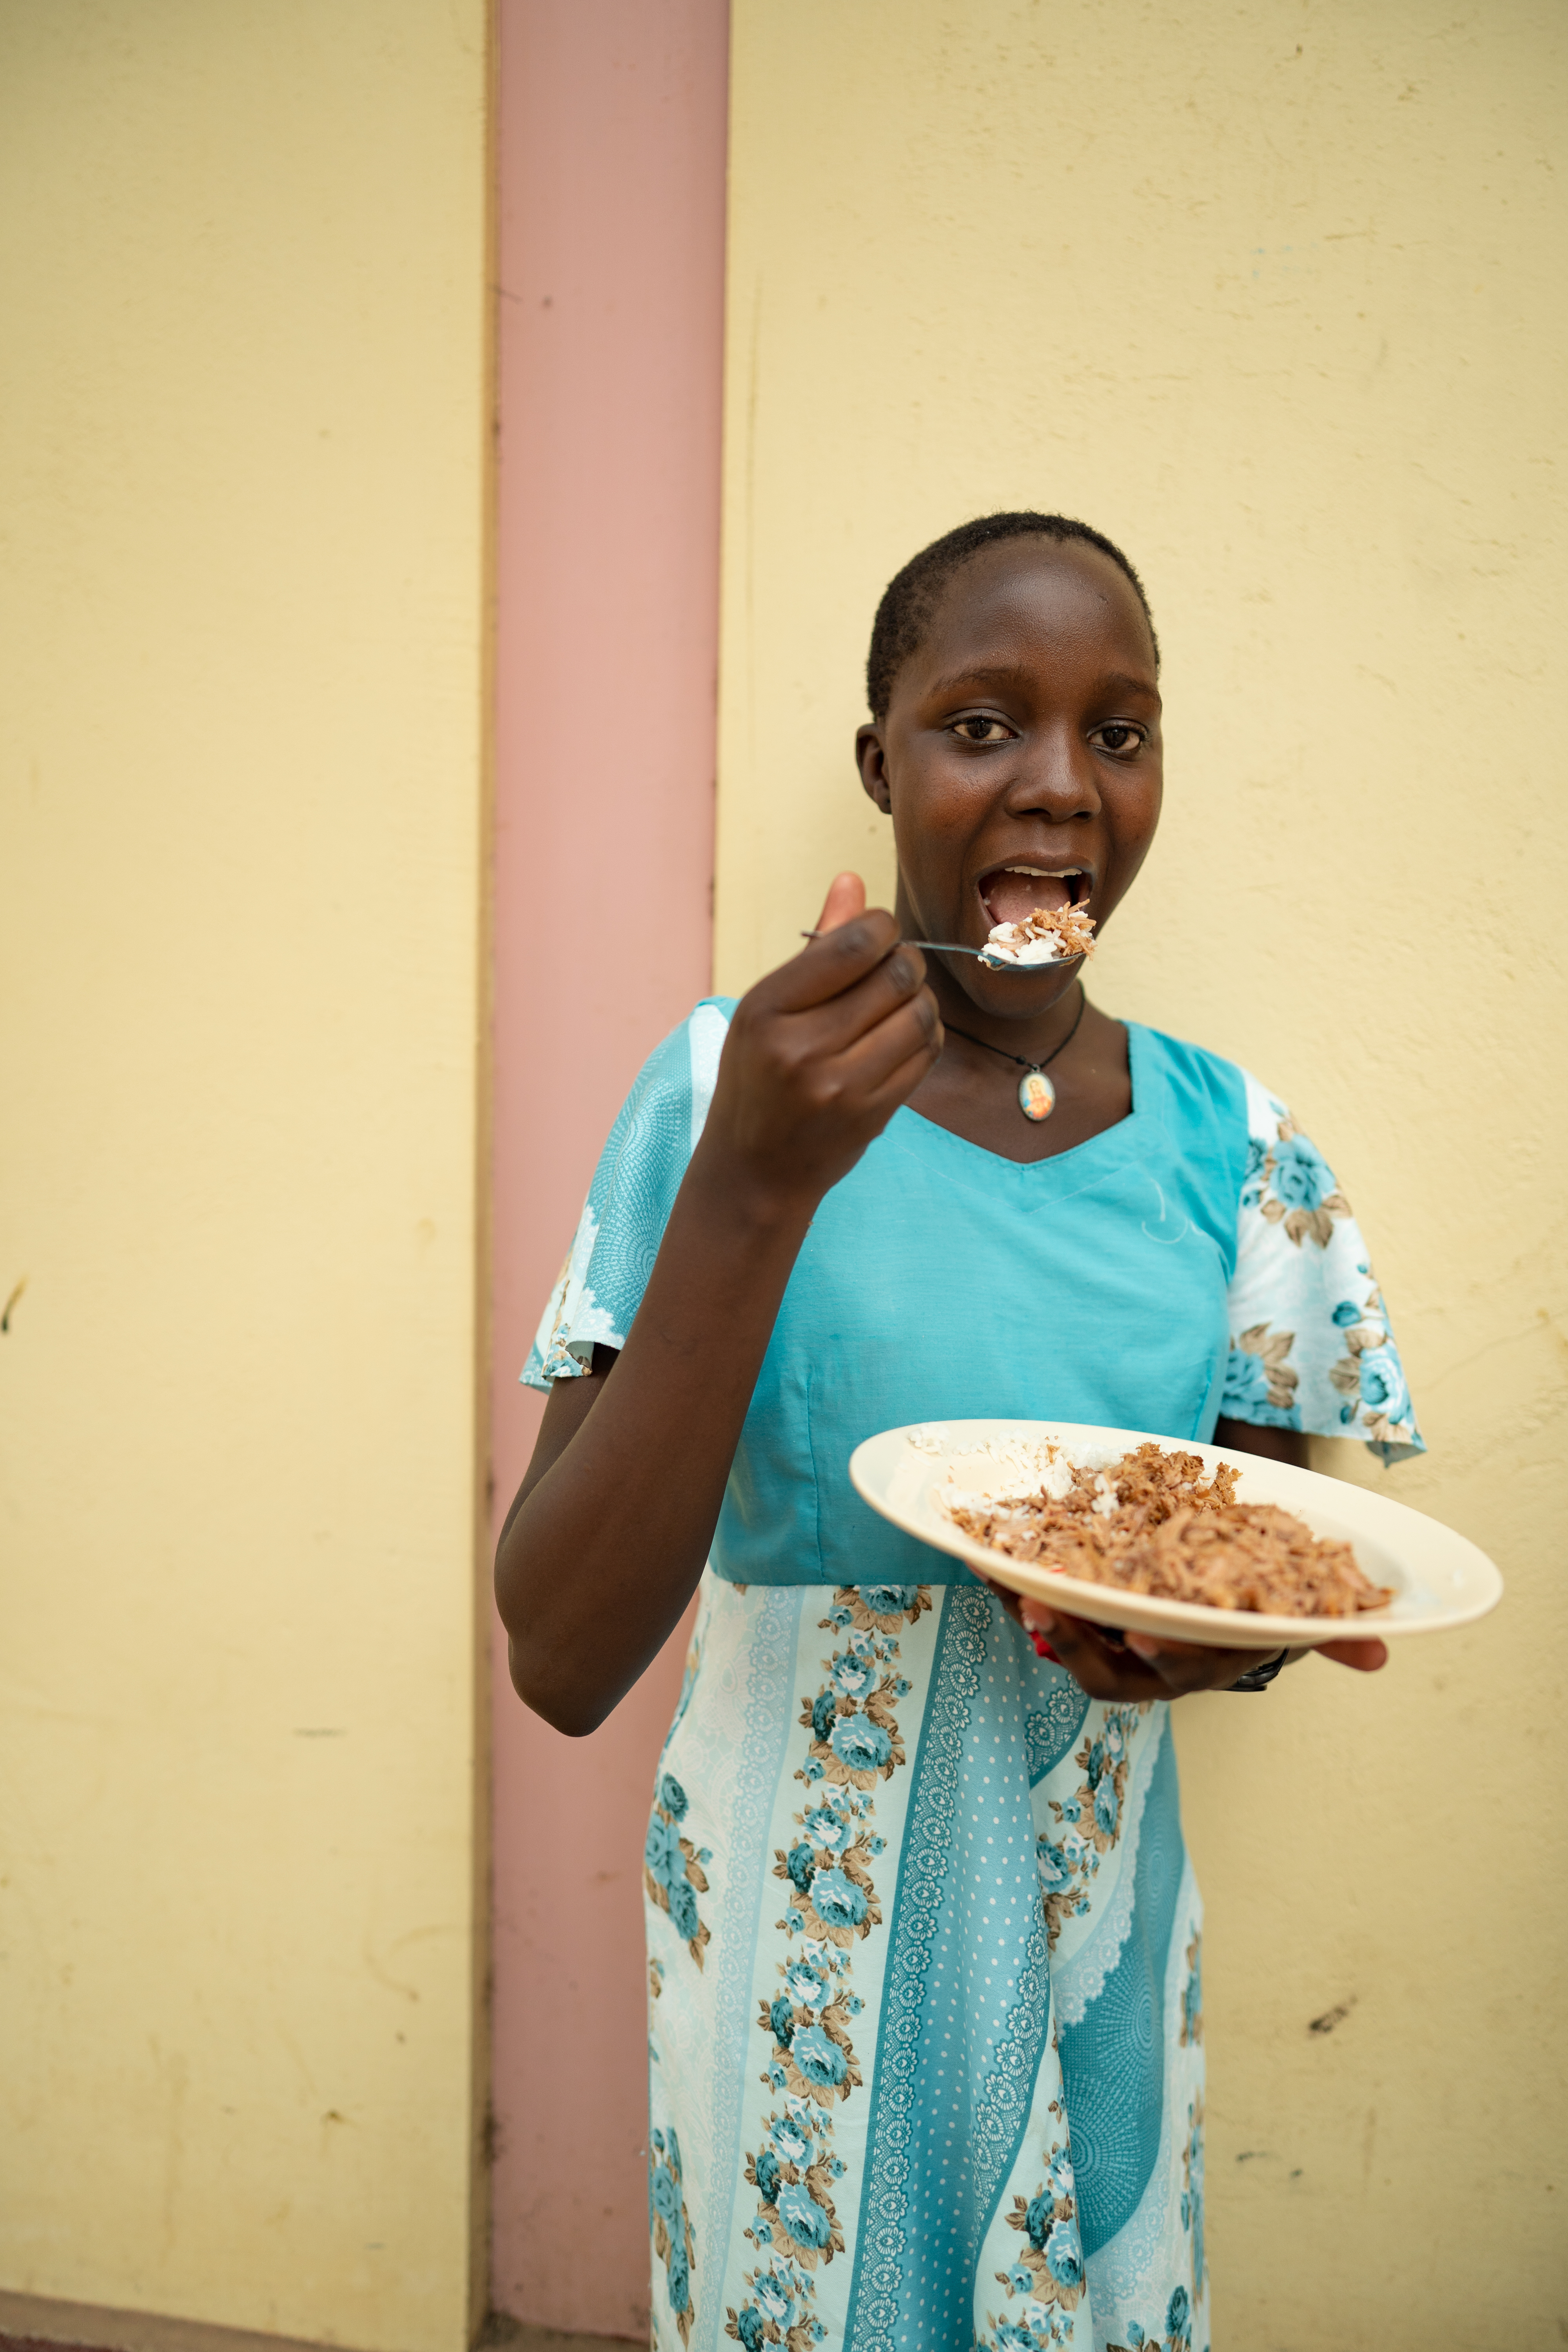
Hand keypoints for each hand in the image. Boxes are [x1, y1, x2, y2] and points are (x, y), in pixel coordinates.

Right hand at [698, 872, 942, 1214]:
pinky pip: (925, 1052)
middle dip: (906, 961)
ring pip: (919, 1013)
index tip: (879, 935)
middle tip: (894, 968)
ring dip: (921, 999)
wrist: (756, 1169)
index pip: (852, 944)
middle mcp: (800, 1046)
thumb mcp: (767, 1008)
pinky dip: (926, 1033)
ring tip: (900, 1003)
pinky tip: (905, 1035)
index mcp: (766, 1009)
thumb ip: (816, 946)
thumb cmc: (758, 1077)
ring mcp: (840, 1085)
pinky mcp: (873, 1112)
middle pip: (895, 974)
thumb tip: (853, 880)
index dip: (881, 928)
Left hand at [984, 1583, 1388, 1699]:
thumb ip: (1330, 1631)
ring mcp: (1111, 1647)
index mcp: (1200, 1662)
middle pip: (1104, 1669)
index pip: (1177, 1667)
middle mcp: (1149, 1667)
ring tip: (1001, 1579)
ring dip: (1031, 1614)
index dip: (1159, 1653)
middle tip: (1041, 1608)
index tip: (1140, 1633)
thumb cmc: (1256, 1602)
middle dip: (1074, 1642)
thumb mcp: (1293, 1612)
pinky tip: (982, 1555)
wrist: (1222, 1596)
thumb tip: (1381, 1652)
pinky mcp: (1079, 1619)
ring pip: (1064, 1644)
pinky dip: (1011, 1585)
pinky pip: (1039, 1610)